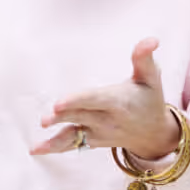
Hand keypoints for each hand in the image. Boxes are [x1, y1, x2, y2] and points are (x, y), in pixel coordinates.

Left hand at [35, 38, 181, 159]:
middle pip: (80, 116)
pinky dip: (54, 148)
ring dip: (56, 139)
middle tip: (45, 119)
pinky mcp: (91, 141)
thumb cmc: (149, 99)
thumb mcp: (151, 77)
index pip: (96, 100)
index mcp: (119, 102)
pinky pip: (72, 145)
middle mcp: (107, 120)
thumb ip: (145, 58)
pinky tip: (35, 150)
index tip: (60, 102)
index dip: (78, 100)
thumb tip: (152, 39)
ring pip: (74, 135)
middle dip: (63, 118)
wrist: (154, 133)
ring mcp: (98, 133)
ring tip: (38, 145)